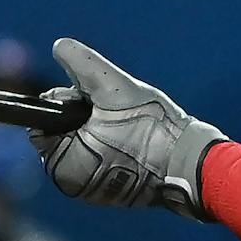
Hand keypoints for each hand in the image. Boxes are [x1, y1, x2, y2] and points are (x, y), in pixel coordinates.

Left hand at [28, 38, 223, 219]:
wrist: (194, 165)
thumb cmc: (153, 129)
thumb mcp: (113, 86)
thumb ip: (80, 63)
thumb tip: (59, 46)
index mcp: (62, 166)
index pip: (46, 120)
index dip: (69, 102)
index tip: (97, 103)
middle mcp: (71, 185)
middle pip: (65, 133)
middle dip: (86, 118)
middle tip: (118, 118)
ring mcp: (93, 192)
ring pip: (85, 145)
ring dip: (102, 131)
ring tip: (131, 130)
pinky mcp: (113, 194)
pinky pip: (103, 161)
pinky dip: (115, 149)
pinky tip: (137, 144)